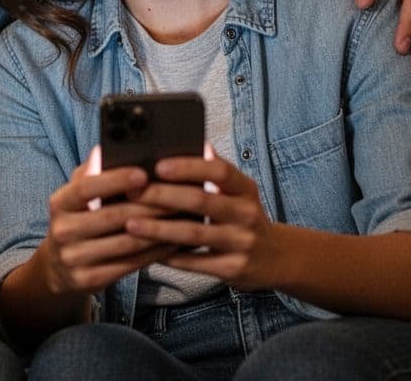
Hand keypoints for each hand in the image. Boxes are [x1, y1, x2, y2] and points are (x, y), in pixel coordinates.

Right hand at [29, 162, 173, 298]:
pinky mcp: (90, 280)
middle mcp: (63, 231)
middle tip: (179, 195)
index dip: (115, 180)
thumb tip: (106, 149)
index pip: (86, 188)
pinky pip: (130, 264)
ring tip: (183, 217)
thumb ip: (92, 172)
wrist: (58, 267)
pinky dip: (155, 252)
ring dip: (159, 230)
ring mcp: (75, 258)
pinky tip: (173, 242)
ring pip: (126, 243)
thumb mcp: (77, 195)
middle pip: (112, 217)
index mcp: (59, 203)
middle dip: (149, 205)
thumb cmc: (78, 219)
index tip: (143, 173)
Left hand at [124, 156, 282, 291]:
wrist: (279, 258)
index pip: (219, 172)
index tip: (159, 165)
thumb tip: (199, 142)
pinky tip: (147, 251)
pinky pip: (196, 263)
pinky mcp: (234, 269)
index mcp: (245, 189)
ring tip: (130, 223)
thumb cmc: (246, 217)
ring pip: (194, 234)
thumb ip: (217, 170)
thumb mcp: (240, 191)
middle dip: (163, 196)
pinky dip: (170, 256)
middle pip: (201, 201)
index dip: (189, 167)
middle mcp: (246, 214)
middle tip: (132, 192)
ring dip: (159, 229)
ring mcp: (241, 243)